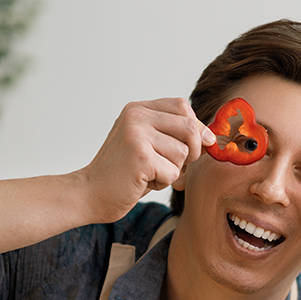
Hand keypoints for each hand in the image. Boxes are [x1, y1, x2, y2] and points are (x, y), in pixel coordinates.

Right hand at [76, 98, 214, 223]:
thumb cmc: (123, 173)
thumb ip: (174, 135)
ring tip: (149, 173)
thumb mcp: (148, 145)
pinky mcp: (140, 156)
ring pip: (183, 153)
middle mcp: (136, 116)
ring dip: (173, 171)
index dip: (196, 127)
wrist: (89, 193)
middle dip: (191, 152)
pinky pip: (173, 172)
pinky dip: (163, 182)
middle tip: (173, 165)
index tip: (198, 145)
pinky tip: (142, 181)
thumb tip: (211, 137)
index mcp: (138, 109)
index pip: (182, 106)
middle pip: (190, 127)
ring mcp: (137, 134)